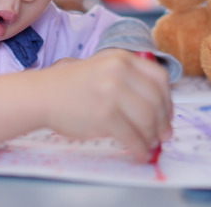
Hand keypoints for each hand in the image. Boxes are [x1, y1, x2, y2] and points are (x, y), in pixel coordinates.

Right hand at [0, 49, 171, 161]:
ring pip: (148, 119)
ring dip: (153, 136)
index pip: (160, 77)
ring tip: (150, 144)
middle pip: (157, 100)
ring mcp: (112, 93)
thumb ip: (129, 78)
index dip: (168, 99)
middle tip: (164, 134)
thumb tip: (158, 105)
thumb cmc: (71, 86)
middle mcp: (119, 72)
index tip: (167, 113)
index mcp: (121, 58)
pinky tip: (139, 153)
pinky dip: (140, 148)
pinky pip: (132, 136)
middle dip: (163, 122)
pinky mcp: (104, 115)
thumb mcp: (103, 67)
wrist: (42, 95)